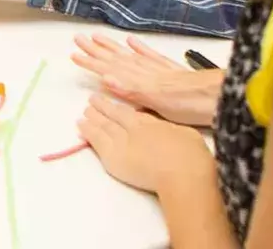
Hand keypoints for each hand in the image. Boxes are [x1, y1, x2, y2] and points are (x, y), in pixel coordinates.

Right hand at [71, 33, 223, 126]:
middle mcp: (147, 72)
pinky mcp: (172, 71)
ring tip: (97, 36)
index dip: (92, 62)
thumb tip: (106, 77)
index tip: (74, 54)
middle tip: (78, 39)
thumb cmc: (191, 105)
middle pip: (117, 59)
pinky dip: (140, 48)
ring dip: (113, 47)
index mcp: (141, 82)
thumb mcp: (160, 102)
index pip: (111, 69)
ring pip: (130, 55)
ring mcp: (160, 70)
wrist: (221, 96)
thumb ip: (133, 90)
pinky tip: (131, 41)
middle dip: (97, 50)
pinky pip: (151, 56)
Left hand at [78, 94, 212, 193]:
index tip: (115, 103)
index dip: (122, 108)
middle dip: (103, 106)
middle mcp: (135, 128)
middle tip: (93, 100)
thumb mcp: (186, 135)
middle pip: (115, 115)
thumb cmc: (191, 157)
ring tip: (85, 111)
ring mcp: (122, 141)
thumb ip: (171, 131)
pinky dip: (87, 131)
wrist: (182, 172)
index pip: (133, 114)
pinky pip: (96, 140)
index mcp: (153, 123)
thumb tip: (169, 132)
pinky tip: (81, 126)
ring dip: (93, 117)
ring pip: (103, 125)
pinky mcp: (113, 156)